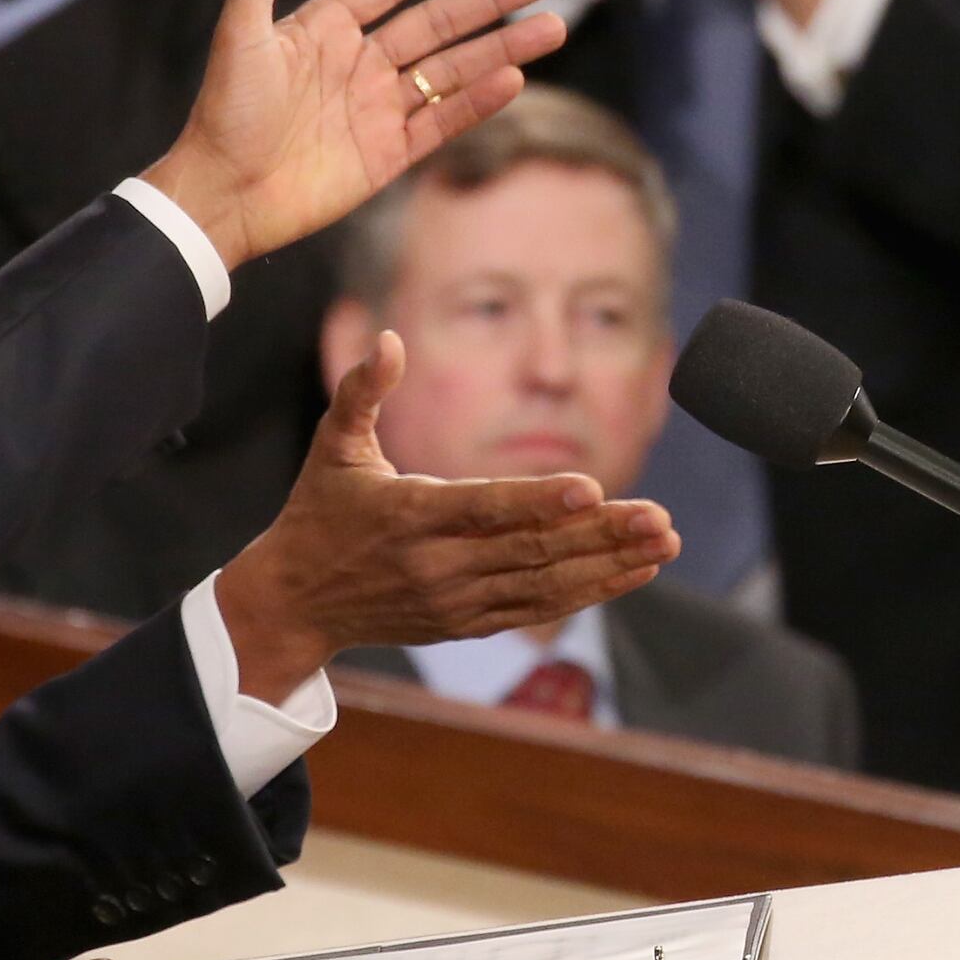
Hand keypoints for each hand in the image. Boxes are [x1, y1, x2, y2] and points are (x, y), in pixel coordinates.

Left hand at [140, 0, 569, 269]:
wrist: (221, 196)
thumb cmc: (223, 112)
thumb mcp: (241, 32)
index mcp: (326, 29)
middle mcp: (359, 64)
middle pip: (438, 24)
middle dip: (490, 1)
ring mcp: (376, 110)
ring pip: (452, 71)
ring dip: (501, 49)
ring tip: (551, 28)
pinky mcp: (387, 156)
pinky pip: (442, 123)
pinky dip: (478, 103)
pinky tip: (514, 80)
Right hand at [213, 330, 678, 699]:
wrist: (296, 602)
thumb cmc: (320, 512)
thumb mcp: (331, 446)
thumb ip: (362, 391)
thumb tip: (389, 338)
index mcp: (409, 514)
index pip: (483, 506)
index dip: (538, 499)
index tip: (592, 487)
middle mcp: (438, 564)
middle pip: (531, 549)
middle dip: (601, 534)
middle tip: (659, 519)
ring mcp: (456, 599)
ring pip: (545, 584)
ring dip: (609, 565)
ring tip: (662, 544)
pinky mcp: (468, 622)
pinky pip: (537, 608)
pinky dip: (589, 592)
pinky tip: (632, 572)